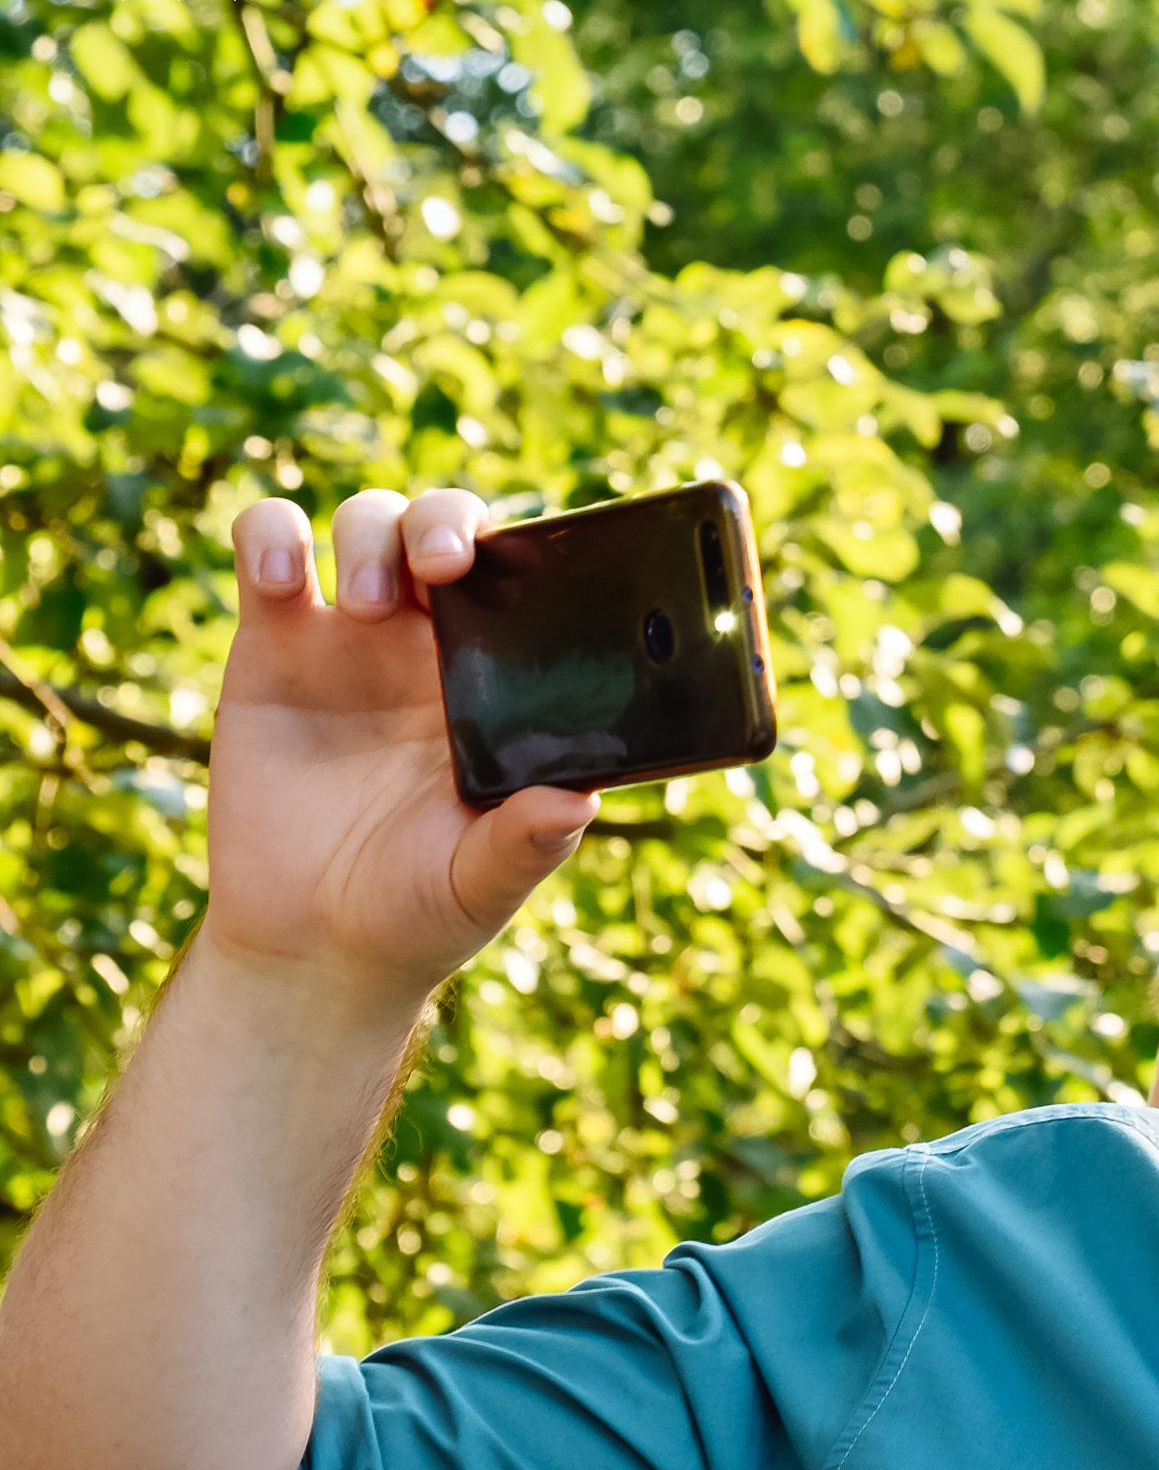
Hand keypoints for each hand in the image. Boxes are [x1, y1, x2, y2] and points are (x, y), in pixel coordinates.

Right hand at [203, 488, 596, 1011]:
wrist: (311, 946)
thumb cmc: (419, 911)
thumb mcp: (482, 883)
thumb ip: (528, 843)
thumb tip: (577, 802)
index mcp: (499, 685)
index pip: (524, 582)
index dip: (527, 551)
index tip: (523, 567)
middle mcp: (430, 647)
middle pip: (444, 531)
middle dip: (445, 522)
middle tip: (444, 568)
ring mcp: (348, 638)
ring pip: (367, 523)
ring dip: (371, 535)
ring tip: (367, 608)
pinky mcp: (270, 645)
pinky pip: (269, 551)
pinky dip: (272, 535)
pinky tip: (283, 577)